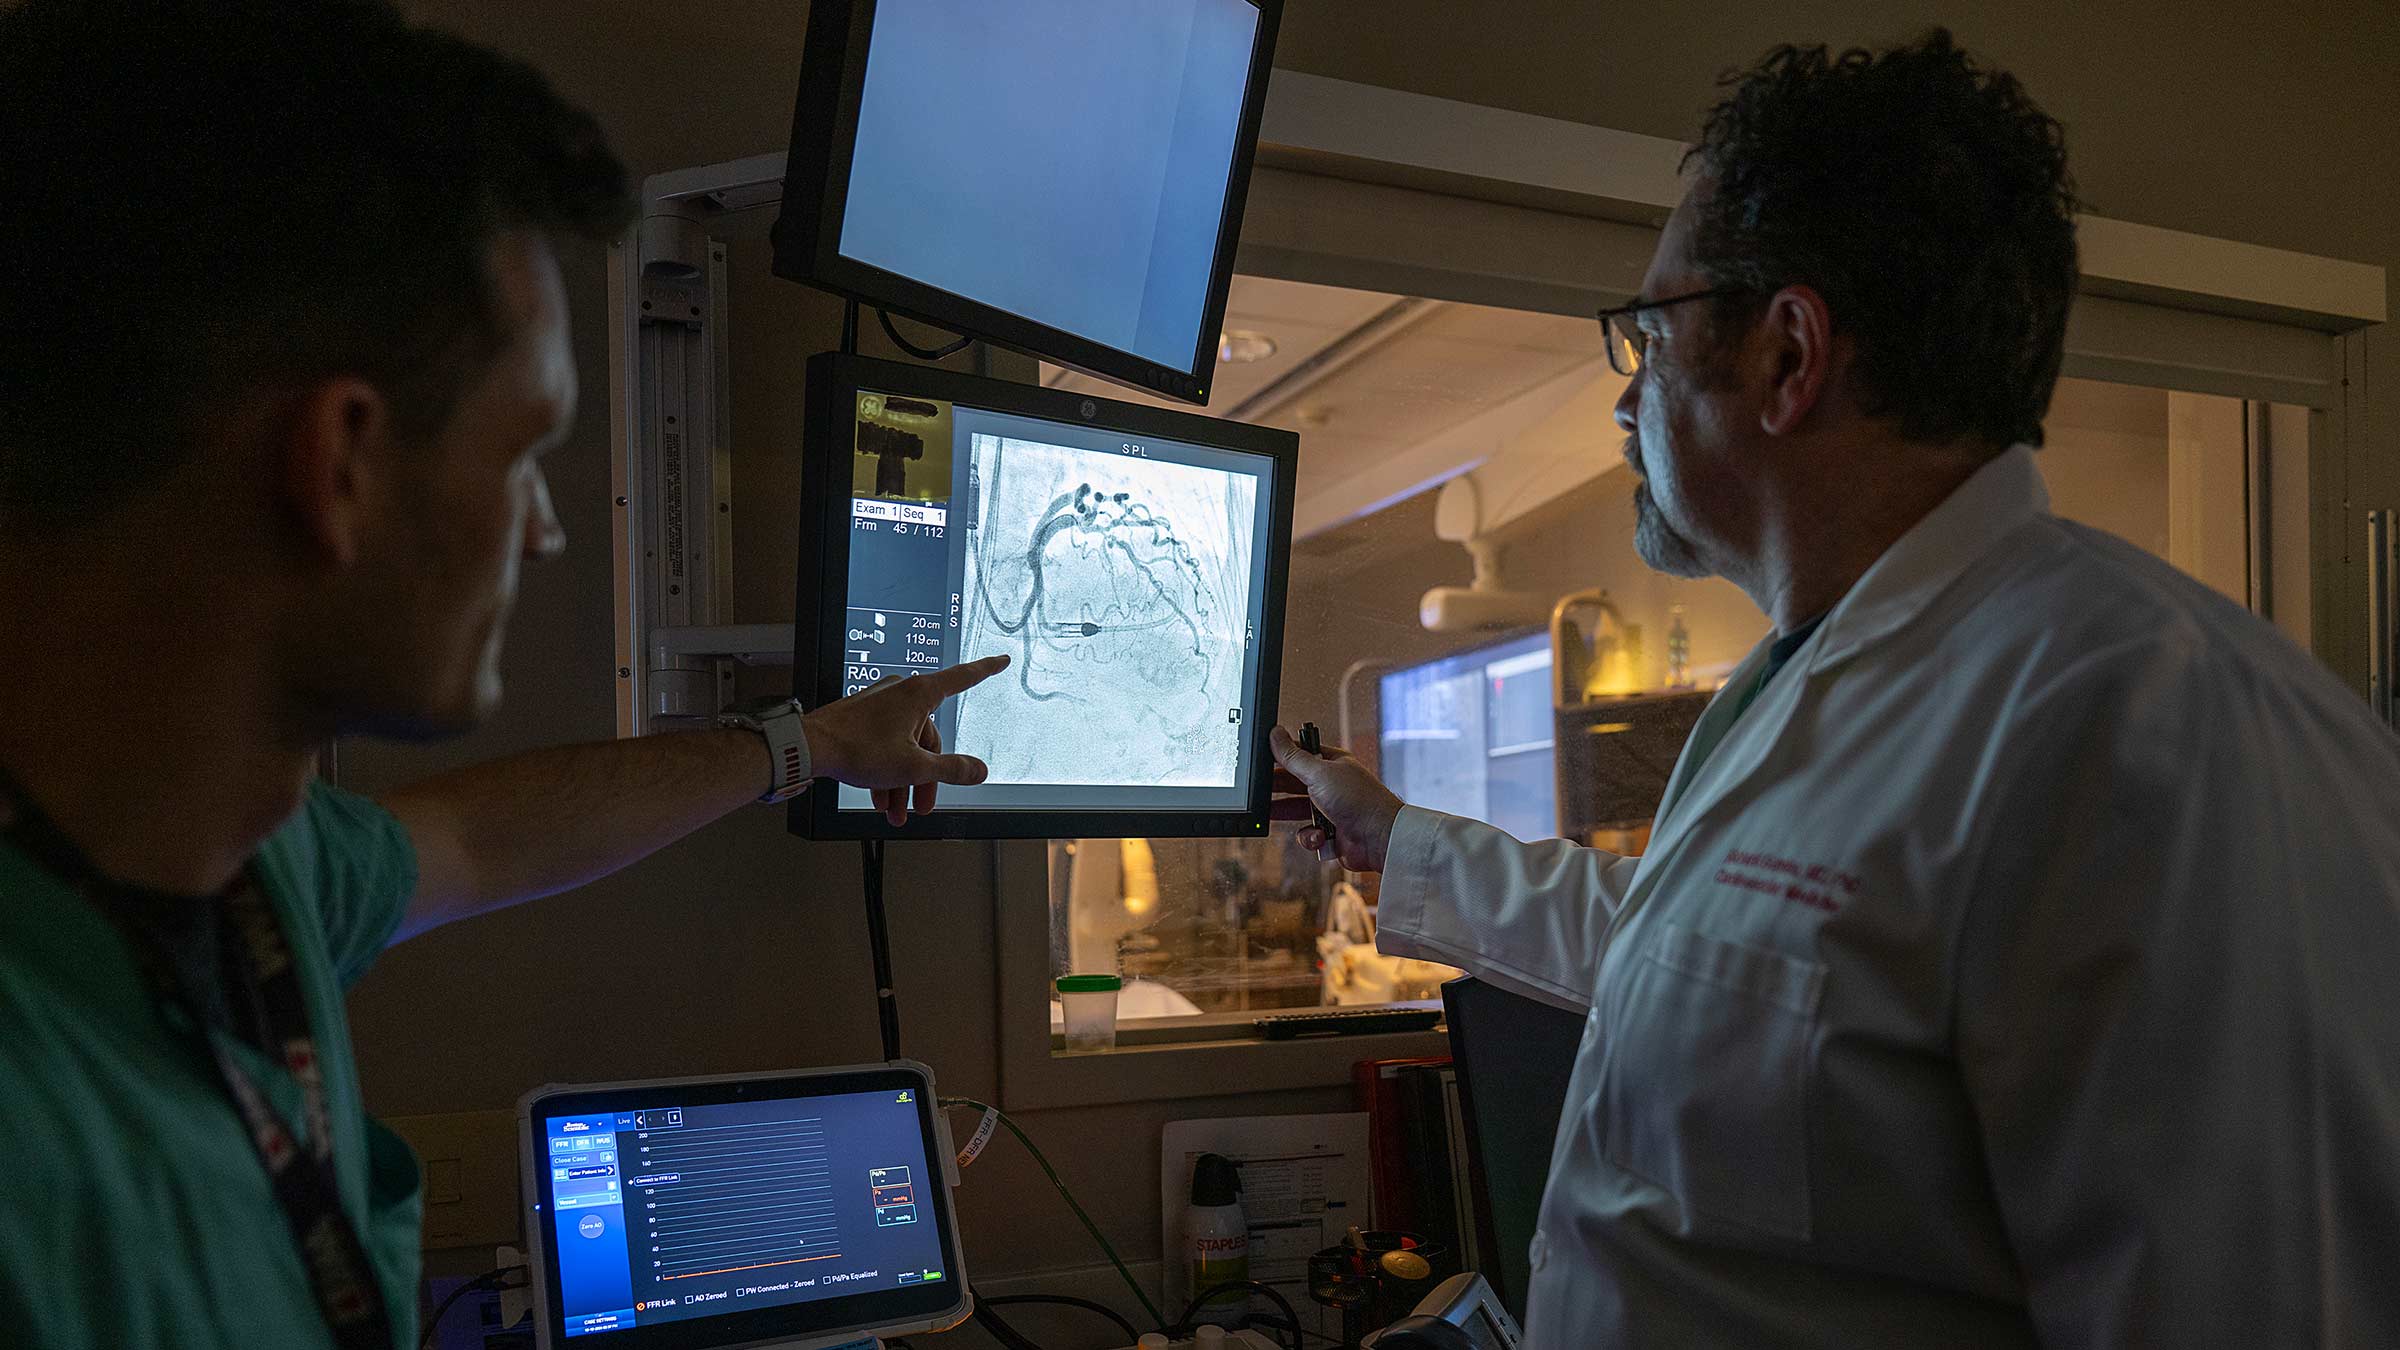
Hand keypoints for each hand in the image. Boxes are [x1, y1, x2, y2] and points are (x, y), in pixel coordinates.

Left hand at [802, 655, 1009, 824]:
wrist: (811, 747)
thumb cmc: (857, 748)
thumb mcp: (913, 767)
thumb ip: (951, 770)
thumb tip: (978, 770)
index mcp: (919, 695)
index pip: (962, 678)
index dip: (985, 670)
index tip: (1000, 660)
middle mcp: (901, 693)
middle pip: (929, 737)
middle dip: (926, 777)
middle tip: (922, 806)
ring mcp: (880, 705)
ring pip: (905, 746)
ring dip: (903, 782)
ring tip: (895, 811)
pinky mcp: (864, 717)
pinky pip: (886, 745)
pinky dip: (887, 771)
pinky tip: (880, 798)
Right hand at [1269, 725, 1402, 872]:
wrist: (1379, 839)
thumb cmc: (1359, 801)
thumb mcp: (1320, 773)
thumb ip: (1293, 756)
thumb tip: (1275, 733)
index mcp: (1332, 763)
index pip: (1299, 755)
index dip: (1279, 757)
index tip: (1259, 761)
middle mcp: (1330, 784)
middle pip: (1293, 783)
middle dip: (1276, 788)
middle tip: (1256, 789)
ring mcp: (1330, 809)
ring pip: (1296, 810)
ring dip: (1288, 814)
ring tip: (1268, 812)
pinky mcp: (1329, 832)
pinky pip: (1307, 833)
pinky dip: (1309, 836)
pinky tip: (1319, 835)